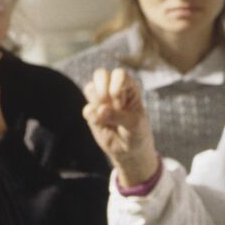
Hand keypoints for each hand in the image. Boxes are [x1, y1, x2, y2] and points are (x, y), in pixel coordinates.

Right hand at [81, 67, 157, 184]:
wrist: (129, 150)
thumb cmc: (137, 132)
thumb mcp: (134, 124)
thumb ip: (118, 116)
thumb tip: (99, 110)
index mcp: (129, 87)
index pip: (119, 74)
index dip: (116, 86)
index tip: (121, 103)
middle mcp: (113, 89)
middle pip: (100, 74)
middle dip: (102, 89)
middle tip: (108, 104)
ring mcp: (101, 101)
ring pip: (90, 88)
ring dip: (97, 102)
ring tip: (107, 116)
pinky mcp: (92, 113)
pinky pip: (87, 109)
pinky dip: (93, 118)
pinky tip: (104, 126)